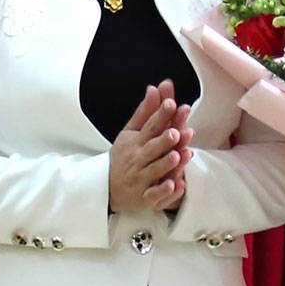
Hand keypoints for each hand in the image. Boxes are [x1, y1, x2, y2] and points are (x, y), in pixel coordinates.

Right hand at [107, 82, 187, 213]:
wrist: (106, 188)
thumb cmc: (124, 157)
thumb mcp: (130, 133)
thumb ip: (145, 112)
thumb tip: (154, 88)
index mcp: (136, 141)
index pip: (150, 126)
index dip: (161, 115)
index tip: (171, 103)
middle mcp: (138, 159)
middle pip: (152, 149)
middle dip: (164, 141)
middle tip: (176, 132)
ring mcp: (140, 179)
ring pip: (154, 171)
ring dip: (166, 164)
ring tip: (178, 155)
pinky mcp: (143, 197)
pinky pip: (154, 195)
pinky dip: (164, 191)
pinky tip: (175, 185)